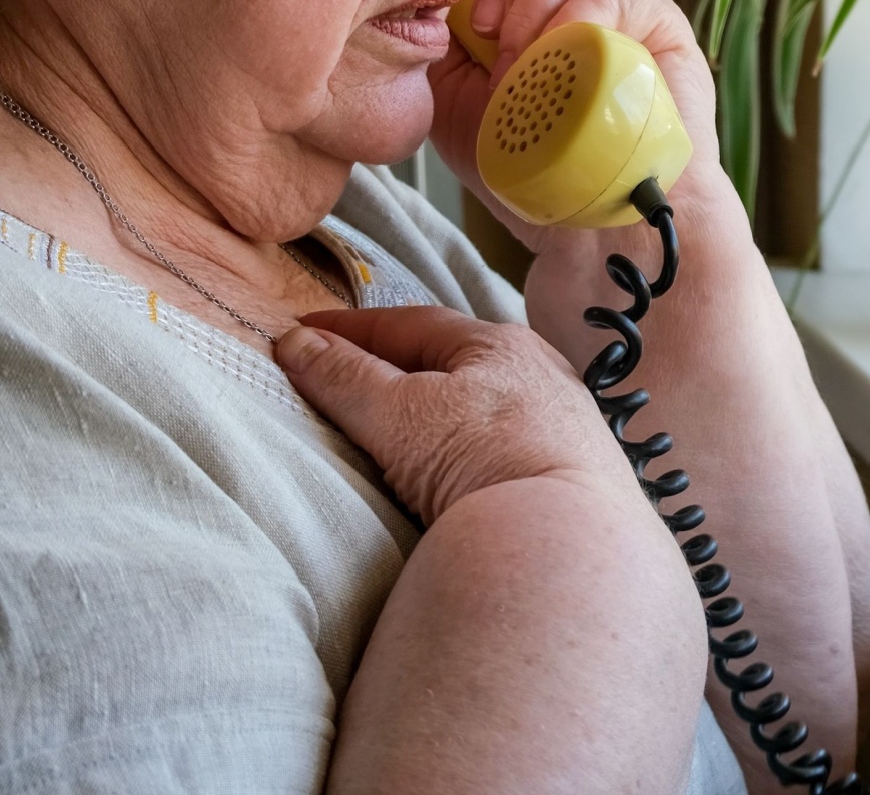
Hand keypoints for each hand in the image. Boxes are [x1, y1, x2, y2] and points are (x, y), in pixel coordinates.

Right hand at [275, 306, 619, 524]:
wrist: (570, 544)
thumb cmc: (486, 461)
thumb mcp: (402, 414)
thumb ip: (347, 379)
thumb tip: (296, 344)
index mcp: (501, 345)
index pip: (411, 324)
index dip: (352, 330)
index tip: (304, 336)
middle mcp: (541, 377)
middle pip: (454, 364)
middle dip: (399, 369)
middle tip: (344, 381)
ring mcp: (562, 430)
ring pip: (483, 411)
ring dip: (438, 415)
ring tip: (395, 432)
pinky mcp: (572, 481)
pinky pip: (504, 453)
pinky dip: (468, 453)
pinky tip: (455, 476)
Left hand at [429, 0, 723, 249]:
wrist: (588, 223)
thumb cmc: (522, 164)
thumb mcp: (449, 95)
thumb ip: (433, 38)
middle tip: (482, 26)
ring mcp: (622, 2)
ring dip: (532, 5)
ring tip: (516, 67)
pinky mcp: (660, 25)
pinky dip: (576, 17)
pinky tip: (556, 59)